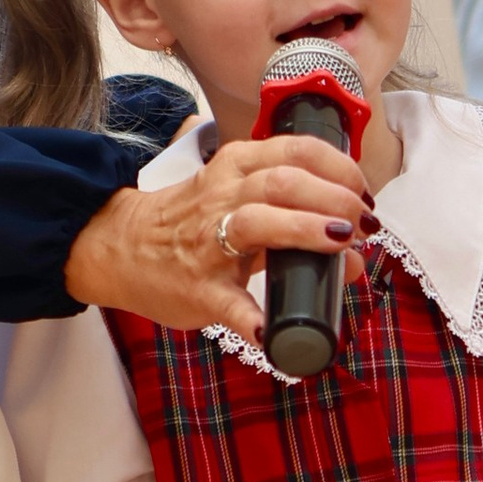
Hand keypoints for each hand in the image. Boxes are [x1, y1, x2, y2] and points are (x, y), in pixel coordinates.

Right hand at [64, 132, 367, 343]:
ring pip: (257, 222)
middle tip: (363, 223)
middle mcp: (222, 196)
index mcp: (237, 168)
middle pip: (283, 181)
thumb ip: (297, 223)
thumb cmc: (190, 223)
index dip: (339, 168)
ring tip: (342, 246)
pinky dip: (252, 318)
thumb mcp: (240, 205)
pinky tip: (274, 331)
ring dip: (305, 230)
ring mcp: (208, 241)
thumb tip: (353, 254)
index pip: (295, 150)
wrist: (119, 248)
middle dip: (333, 198)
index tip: (363, 193)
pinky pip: (227, 302)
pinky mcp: (198, 288)